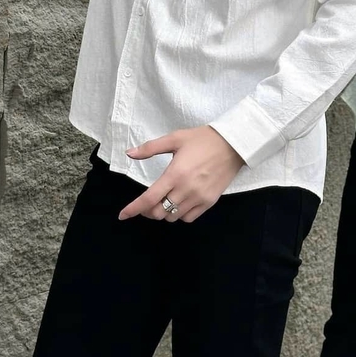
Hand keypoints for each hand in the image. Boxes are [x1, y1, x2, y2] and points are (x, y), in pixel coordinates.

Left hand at [118, 126, 245, 222]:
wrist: (232, 144)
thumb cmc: (202, 139)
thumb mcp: (175, 138)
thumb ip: (151, 148)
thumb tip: (130, 153)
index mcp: (175, 174)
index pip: (149, 198)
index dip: (134, 209)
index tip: (123, 215)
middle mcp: (186, 189)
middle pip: (159, 212)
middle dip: (148, 210)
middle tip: (147, 201)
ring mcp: (198, 197)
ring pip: (173, 217)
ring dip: (164, 212)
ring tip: (164, 200)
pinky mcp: (209, 202)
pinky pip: (189, 217)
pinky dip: (179, 214)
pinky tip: (179, 203)